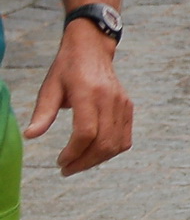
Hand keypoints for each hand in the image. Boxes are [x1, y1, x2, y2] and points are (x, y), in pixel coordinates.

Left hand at [23, 22, 131, 175]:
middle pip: (103, 142)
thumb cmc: (68, 68)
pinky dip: (112, 151)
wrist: (93, 49)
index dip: (73, 152)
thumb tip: (30, 136)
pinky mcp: (128, 107)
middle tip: (67, 169)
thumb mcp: (50, 87)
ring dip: (98, 160)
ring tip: (79, 163)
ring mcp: (122, 104)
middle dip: (84, 162)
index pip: (86, 132)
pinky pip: (125, 138)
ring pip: (116, 143)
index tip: (60, 161)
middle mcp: (110, 99)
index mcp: (89, 93)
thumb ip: (43, 112)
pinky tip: (96, 153)